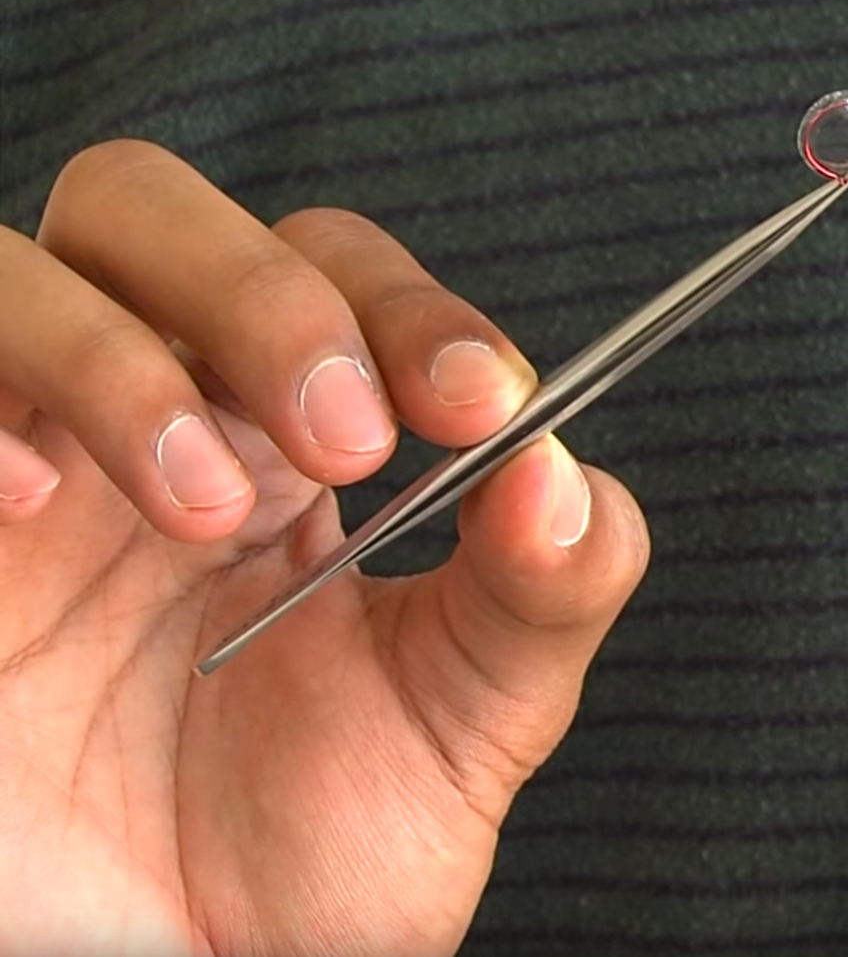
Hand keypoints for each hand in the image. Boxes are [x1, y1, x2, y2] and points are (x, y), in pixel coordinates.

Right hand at [0, 142, 649, 954]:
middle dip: (265, 295)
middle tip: (347, 441)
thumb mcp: (468, 727)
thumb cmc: (310, 859)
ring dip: (121, 359)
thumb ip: (545, 591)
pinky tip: (30, 501)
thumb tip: (568, 470)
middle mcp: (146, 425)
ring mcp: (24, 473)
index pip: (336, 274)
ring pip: (20, 271)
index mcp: (290, 449)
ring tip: (206, 514)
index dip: (409, 307)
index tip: (480, 398)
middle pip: (155, 212)